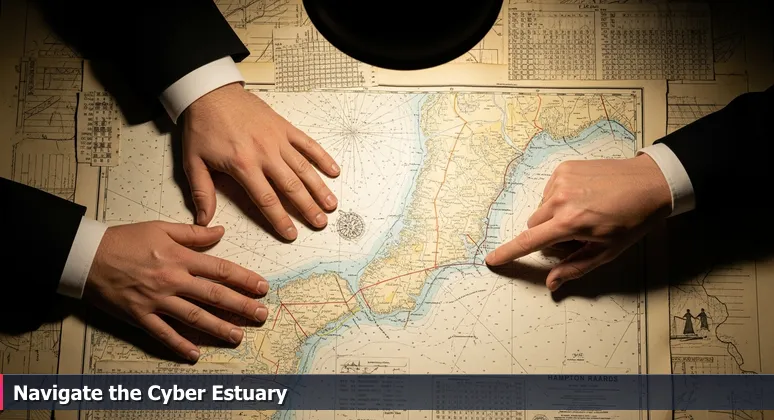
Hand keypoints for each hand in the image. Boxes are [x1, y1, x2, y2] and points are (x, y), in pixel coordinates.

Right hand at [83, 221, 269, 361]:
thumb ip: (193, 233)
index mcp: (179, 258)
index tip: (262, 287)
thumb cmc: (123, 240)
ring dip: (218, 327)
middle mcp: (172, 280)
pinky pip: (163, 333)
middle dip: (241, 306)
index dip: (244, 279)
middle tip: (261, 315)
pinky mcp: (140, 315)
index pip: (220, 270)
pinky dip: (179, 345)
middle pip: (213, 295)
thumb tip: (220, 231)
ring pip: (194, 317)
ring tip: (238, 335)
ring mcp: (156, 300)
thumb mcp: (160, 228)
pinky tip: (195, 353)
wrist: (86, 256)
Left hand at [181, 83, 339, 239]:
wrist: (210, 92)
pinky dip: (322, 157)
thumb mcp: (193, 162)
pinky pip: (307, 143)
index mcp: (242, 165)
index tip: (291, 234)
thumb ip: (202, 193)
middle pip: (291, 186)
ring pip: (303, 168)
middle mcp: (264, 153)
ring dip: (319, 187)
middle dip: (307, 207)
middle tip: (320, 223)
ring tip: (331, 204)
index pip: (266, 199)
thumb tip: (204, 220)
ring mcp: (277, 139)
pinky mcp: (284, 127)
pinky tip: (333, 170)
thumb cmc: (202, 126)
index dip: (280, 219)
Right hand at [485, 154, 670, 290]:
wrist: (650, 183)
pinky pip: (549, 191)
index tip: (492, 260)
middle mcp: (560, 199)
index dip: (508, 253)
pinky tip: (582, 198)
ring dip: (553, 216)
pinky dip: (559, 199)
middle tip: (575, 235)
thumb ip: (574, 268)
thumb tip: (551, 283)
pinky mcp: (564, 168)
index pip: (529, 242)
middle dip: (547, 235)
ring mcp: (561, 180)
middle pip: (534, 225)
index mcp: (570, 222)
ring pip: (541, 208)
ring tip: (583, 213)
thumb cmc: (632, 220)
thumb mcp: (606, 251)